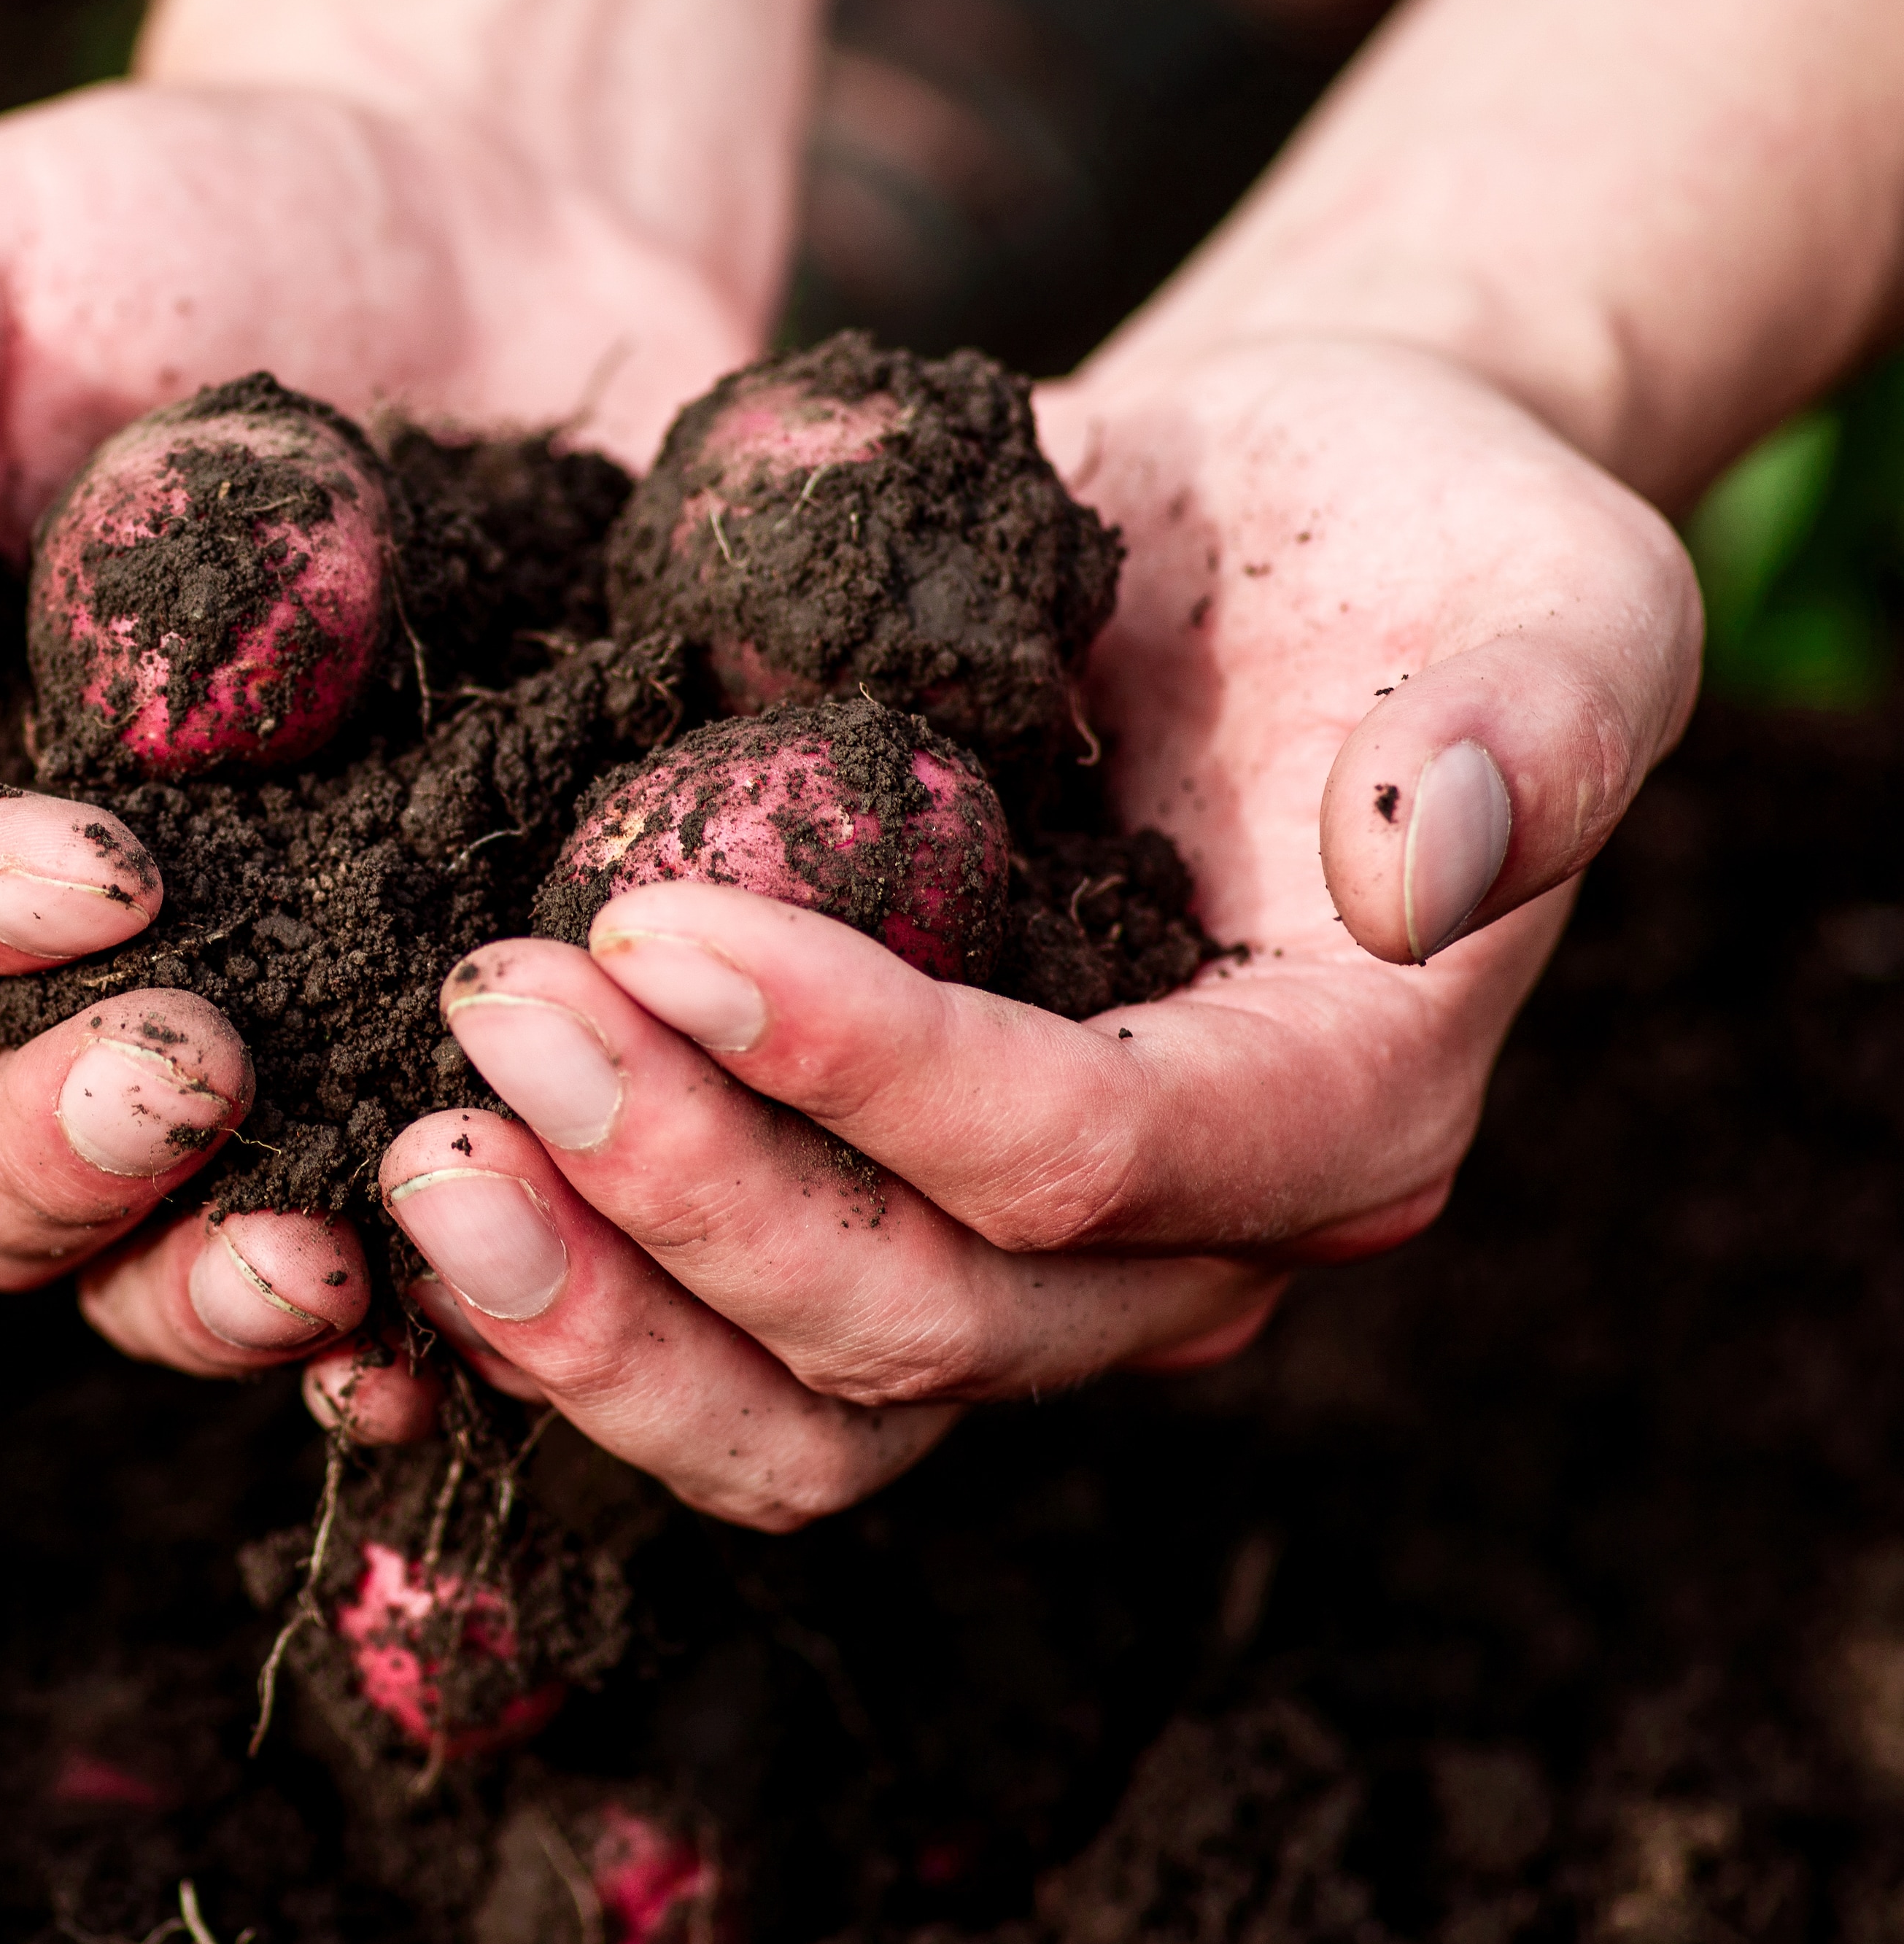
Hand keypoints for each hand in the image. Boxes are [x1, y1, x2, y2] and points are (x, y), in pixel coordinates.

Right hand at [0, 79, 754, 1391]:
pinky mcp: (440, 1038)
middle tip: (196, 1076)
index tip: (103, 865)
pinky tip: (522, 1295)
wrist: (469, 227)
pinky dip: (449, 1302)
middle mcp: (57, 952)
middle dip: (62, 1159)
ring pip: (168, 1256)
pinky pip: (419, 1236)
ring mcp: (260, 1016)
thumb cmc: (163, 228)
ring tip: (347, 1264)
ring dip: (228, 1290)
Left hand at [346, 333, 1702, 1523]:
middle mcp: (1184, 1242)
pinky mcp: (882, 1220)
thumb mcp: (1545, 575)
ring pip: (800, 1410)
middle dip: (684, 1190)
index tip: (660, 924)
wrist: (1266, 539)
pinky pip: (715, 1357)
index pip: (1084, 1156)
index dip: (871, 1073)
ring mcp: (1021, 1264)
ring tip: (415, 1149)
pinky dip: (557, 1321)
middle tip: (491, 1016)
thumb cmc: (1402, 533)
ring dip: (592, 1307)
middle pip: (915, 1319)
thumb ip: (1532, 715)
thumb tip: (1423, 853)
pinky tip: (398, 1218)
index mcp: (1338, 1105)